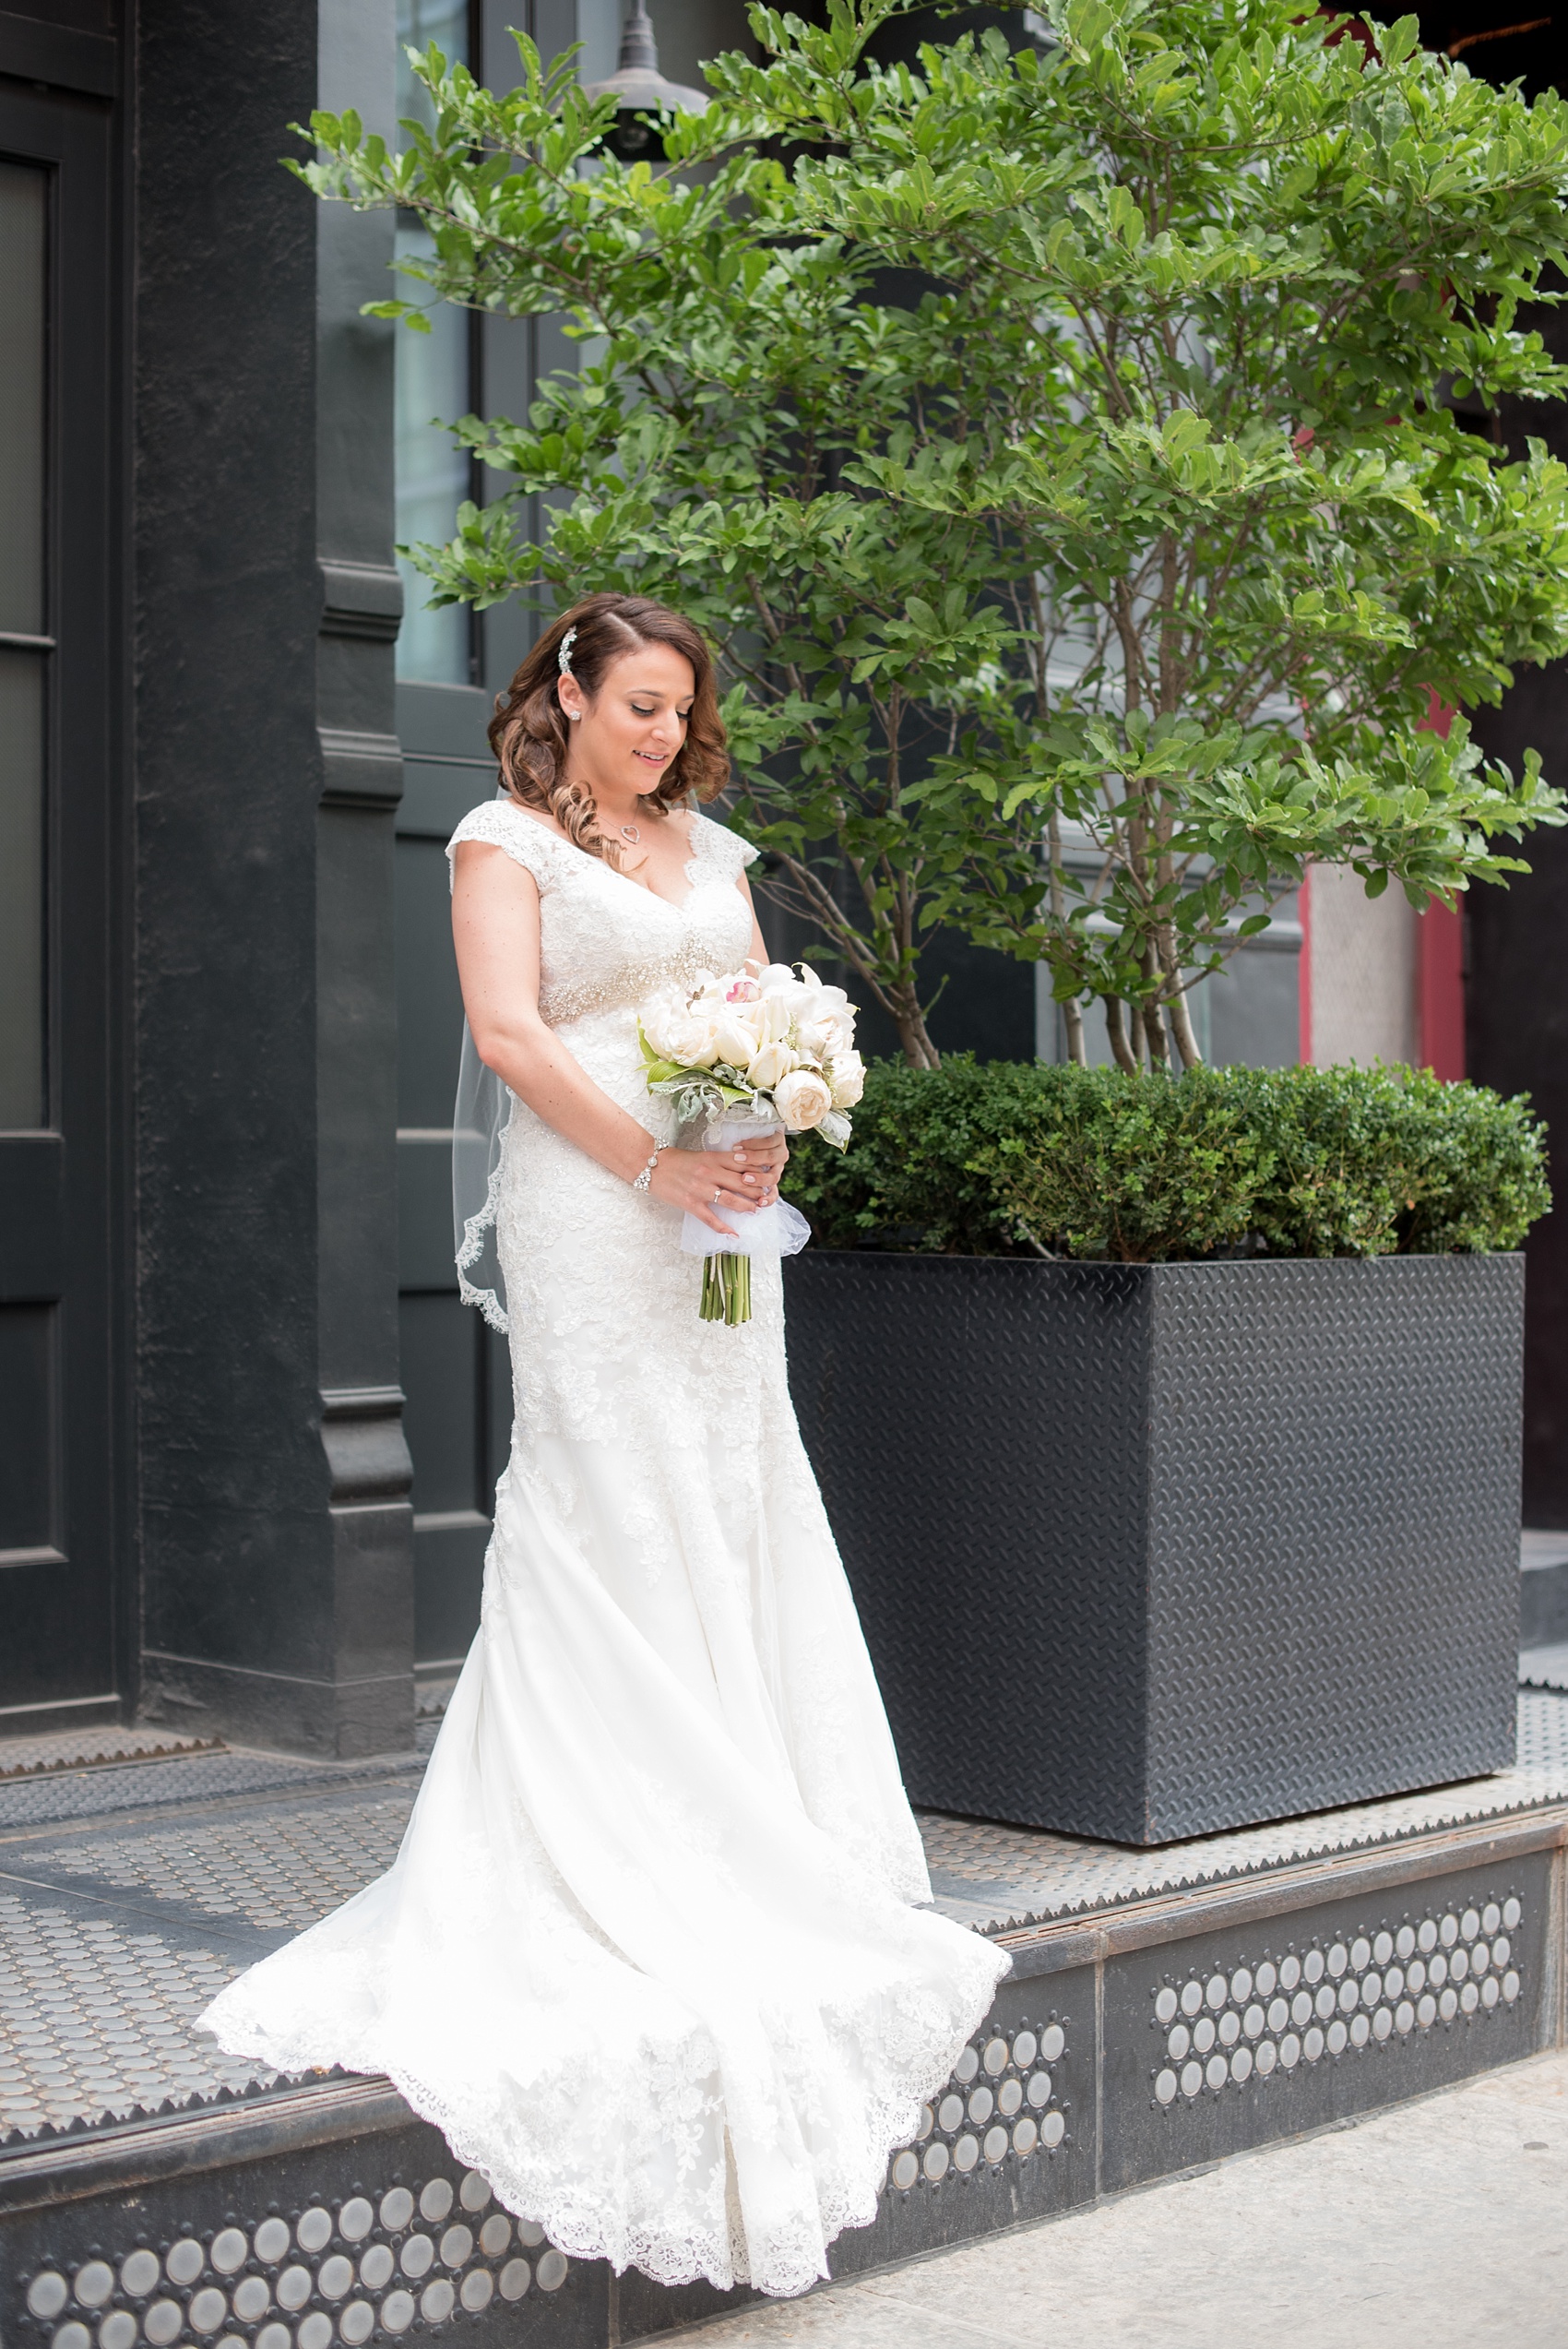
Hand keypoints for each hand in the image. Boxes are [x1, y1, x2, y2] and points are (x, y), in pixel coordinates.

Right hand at [646, 1138, 787, 1234]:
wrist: (651, 1165)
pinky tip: (733, 1234)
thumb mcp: (703, 1155)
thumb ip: (721, 1161)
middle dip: (758, 1191)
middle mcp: (710, 1173)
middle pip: (742, 1182)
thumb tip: (742, 1169)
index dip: (759, 1172)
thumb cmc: (677, 1160)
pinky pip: (710, 1219)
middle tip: (768, 1197)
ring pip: (731, 1200)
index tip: (769, 1178)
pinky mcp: (690, 1203)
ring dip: (747, 1206)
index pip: (744, 1164)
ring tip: (756, 1210)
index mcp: (714, 1158)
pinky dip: (723, 1228)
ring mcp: (700, 1189)